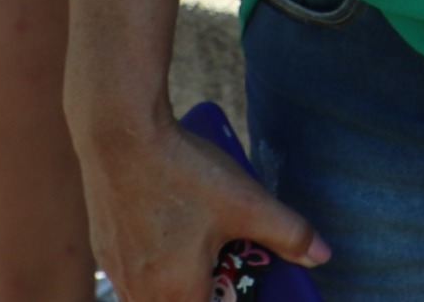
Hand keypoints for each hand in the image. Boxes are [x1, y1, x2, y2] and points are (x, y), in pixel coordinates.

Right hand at [80, 109, 326, 301]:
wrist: (120, 137)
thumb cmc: (184, 173)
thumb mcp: (247, 203)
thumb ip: (288, 234)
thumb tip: (320, 256)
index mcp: (175, 293)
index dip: (230, 301)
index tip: (243, 286)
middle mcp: (138, 291)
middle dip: (208, 292)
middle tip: (228, 266)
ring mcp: (115, 271)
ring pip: (151, 296)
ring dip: (179, 284)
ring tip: (203, 250)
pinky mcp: (103, 248)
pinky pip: (132, 275)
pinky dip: (155, 266)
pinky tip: (173, 232)